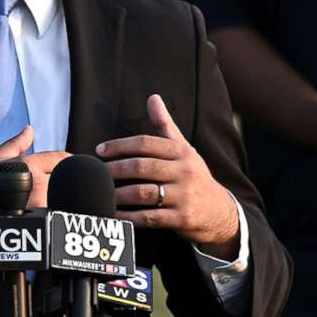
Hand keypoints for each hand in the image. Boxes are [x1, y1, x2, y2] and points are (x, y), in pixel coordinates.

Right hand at [0, 126, 69, 214]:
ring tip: (52, 198)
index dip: (69, 160)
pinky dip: (57, 210)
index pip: (60, 158)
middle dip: (64, 178)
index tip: (72, 164)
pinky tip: (50, 212)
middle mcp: (37, 181)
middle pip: (66, 177)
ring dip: (61, 195)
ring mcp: (41, 202)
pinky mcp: (40, 219)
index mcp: (28, 164)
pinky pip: (57, 211)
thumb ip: (15, 144)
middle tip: (58, 182)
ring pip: (63, 195)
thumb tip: (29, 130)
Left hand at [100, 94, 242, 259]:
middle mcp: (184, 171)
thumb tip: (152, 97)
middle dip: (116, 169)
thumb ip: (165, 125)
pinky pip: (150, 217)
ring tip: (102, 193)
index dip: (120, 145)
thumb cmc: (194, 175)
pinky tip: (113, 215)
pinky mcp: (182, 218)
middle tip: (96, 172)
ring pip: (144, 192)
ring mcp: (184, 196)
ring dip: (119, 194)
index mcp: (181, 152)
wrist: (220, 210)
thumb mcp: (184, 149)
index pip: (146, 143)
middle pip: (142, 167)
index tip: (99, 150)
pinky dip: (129, 218)